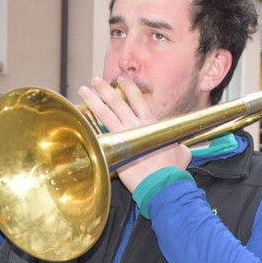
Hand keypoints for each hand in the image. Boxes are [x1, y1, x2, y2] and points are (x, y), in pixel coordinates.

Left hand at [78, 76, 190, 193]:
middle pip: (117, 101)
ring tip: (83, 90)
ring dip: (93, 99)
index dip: (128, 87)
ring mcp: (123, 135)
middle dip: (105, 89)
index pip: (137, 98)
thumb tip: (181, 147)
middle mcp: (135, 125)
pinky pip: (98, 131)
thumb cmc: (172, 169)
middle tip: (96, 80)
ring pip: (104, 112)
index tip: (121, 79)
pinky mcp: (114, 147)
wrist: (161, 183)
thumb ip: (178, 145)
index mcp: (151, 123)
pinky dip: (89, 122)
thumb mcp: (181, 152)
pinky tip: (80, 115)